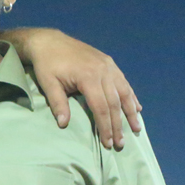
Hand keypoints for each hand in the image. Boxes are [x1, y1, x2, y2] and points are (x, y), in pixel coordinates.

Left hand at [3, 27, 141, 149]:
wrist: (49, 41)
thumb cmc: (47, 64)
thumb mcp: (49, 84)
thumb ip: (58, 104)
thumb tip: (64, 125)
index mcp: (88, 76)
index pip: (101, 107)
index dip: (105, 126)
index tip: (107, 142)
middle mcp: (103, 70)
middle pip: (115, 103)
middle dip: (118, 125)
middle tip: (121, 143)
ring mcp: (108, 65)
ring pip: (124, 92)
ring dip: (131, 112)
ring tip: (136, 128)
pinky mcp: (108, 62)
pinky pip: (123, 81)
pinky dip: (131, 95)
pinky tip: (137, 107)